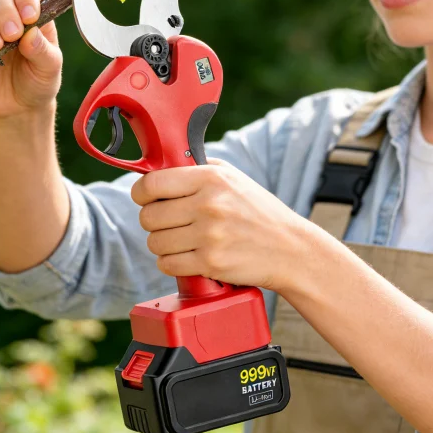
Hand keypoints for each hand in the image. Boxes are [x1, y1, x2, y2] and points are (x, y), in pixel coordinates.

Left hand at [130, 157, 304, 291]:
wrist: (290, 248)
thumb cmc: (257, 210)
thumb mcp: (232, 177)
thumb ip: (196, 168)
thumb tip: (158, 167)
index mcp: (210, 178)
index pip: (151, 183)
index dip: (141, 193)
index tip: (146, 198)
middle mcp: (208, 204)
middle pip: (148, 216)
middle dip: (153, 221)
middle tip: (168, 222)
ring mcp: (209, 235)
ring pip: (155, 243)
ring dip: (162, 244)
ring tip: (182, 240)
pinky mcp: (211, 263)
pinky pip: (167, 264)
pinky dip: (172, 263)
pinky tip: (187, 256)